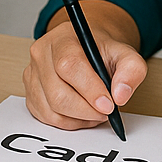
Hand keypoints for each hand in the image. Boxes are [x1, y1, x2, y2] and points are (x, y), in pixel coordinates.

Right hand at [23, 4, 145, 130]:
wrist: (86, 48)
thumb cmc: (100, 50)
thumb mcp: (124, 53)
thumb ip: (131, 69)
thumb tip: (121, 95)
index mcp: (62, 38)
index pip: (69, 66)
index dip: (90, 90)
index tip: (109, 104)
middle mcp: (41, 55)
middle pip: (58, 94)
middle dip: (87, 110)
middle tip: (106, 111)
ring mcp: (32, 75)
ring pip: (52, 110)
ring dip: (79, 119)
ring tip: (96, 111)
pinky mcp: (30, 94)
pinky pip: (47, 118)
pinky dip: (68, 122)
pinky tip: (81, 113)